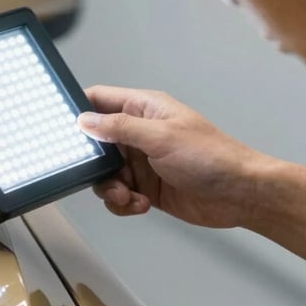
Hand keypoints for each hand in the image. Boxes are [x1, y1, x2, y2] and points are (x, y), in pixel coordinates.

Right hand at [77, 87, 268, 228]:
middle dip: (94, 164)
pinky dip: (123, 203)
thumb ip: (119, 128)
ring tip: (129, 196)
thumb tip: (85, 120)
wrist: (240, 194)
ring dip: (110, 189)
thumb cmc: (212, 157)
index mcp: (144, 109)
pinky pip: (120, 195)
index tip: (64, 131)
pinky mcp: (147, 187)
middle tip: (103, 175)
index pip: (100, 100)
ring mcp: (143, 162)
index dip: (79, 112)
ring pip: (105, 175)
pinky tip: (141, 205)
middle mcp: (140, 133)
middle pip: (96, 144)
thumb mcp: (161, 137)